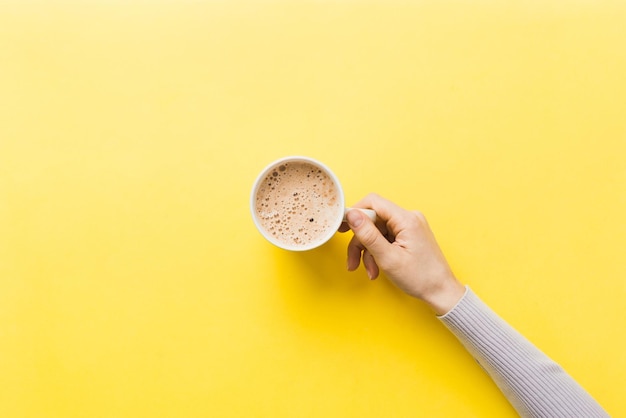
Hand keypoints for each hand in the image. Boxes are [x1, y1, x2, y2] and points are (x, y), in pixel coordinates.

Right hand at [339, 194, 465, 314]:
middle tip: (352, 261)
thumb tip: (352, 215)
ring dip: (368, 251)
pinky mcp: (409, 236)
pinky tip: (377, 268)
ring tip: (369, 271)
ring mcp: (410, 227)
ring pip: (377, 232)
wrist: (441, 292)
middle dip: (360, 242)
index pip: (373, 202)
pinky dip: (378, 253)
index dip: (355, 213)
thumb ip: (368, 235)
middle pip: (373, 220)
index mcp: (406, 219)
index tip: (342, 228)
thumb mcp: (388, 258)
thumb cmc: (420, 278)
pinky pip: (386, 238)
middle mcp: (409, 218)